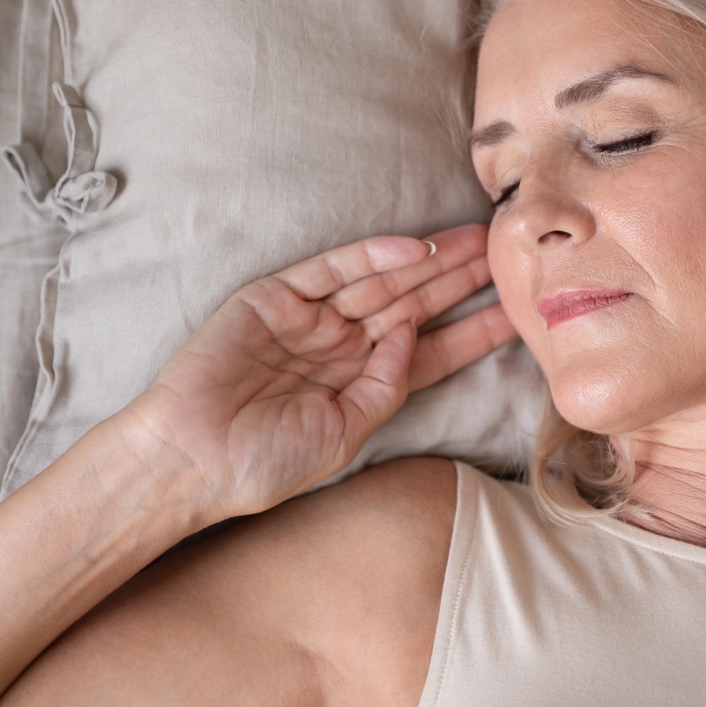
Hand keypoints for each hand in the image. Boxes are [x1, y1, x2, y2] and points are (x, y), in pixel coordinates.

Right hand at [121, 223, 516, 518]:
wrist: (189, 461)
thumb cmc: (263, 463)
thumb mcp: (344, 433)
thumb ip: (386, 386)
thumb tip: (414, 334)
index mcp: (360, 384)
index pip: (429, 353)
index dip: (472, 334)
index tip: (516, 316)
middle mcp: (340, 347)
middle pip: (413, 307)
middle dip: (459, 284)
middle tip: (507, 257)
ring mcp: (309, 319)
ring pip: (382, 282)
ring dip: (429, 262)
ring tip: (477, 242)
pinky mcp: (275, 297)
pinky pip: (332, 269)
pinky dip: (373, 256)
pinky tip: (415, 249)